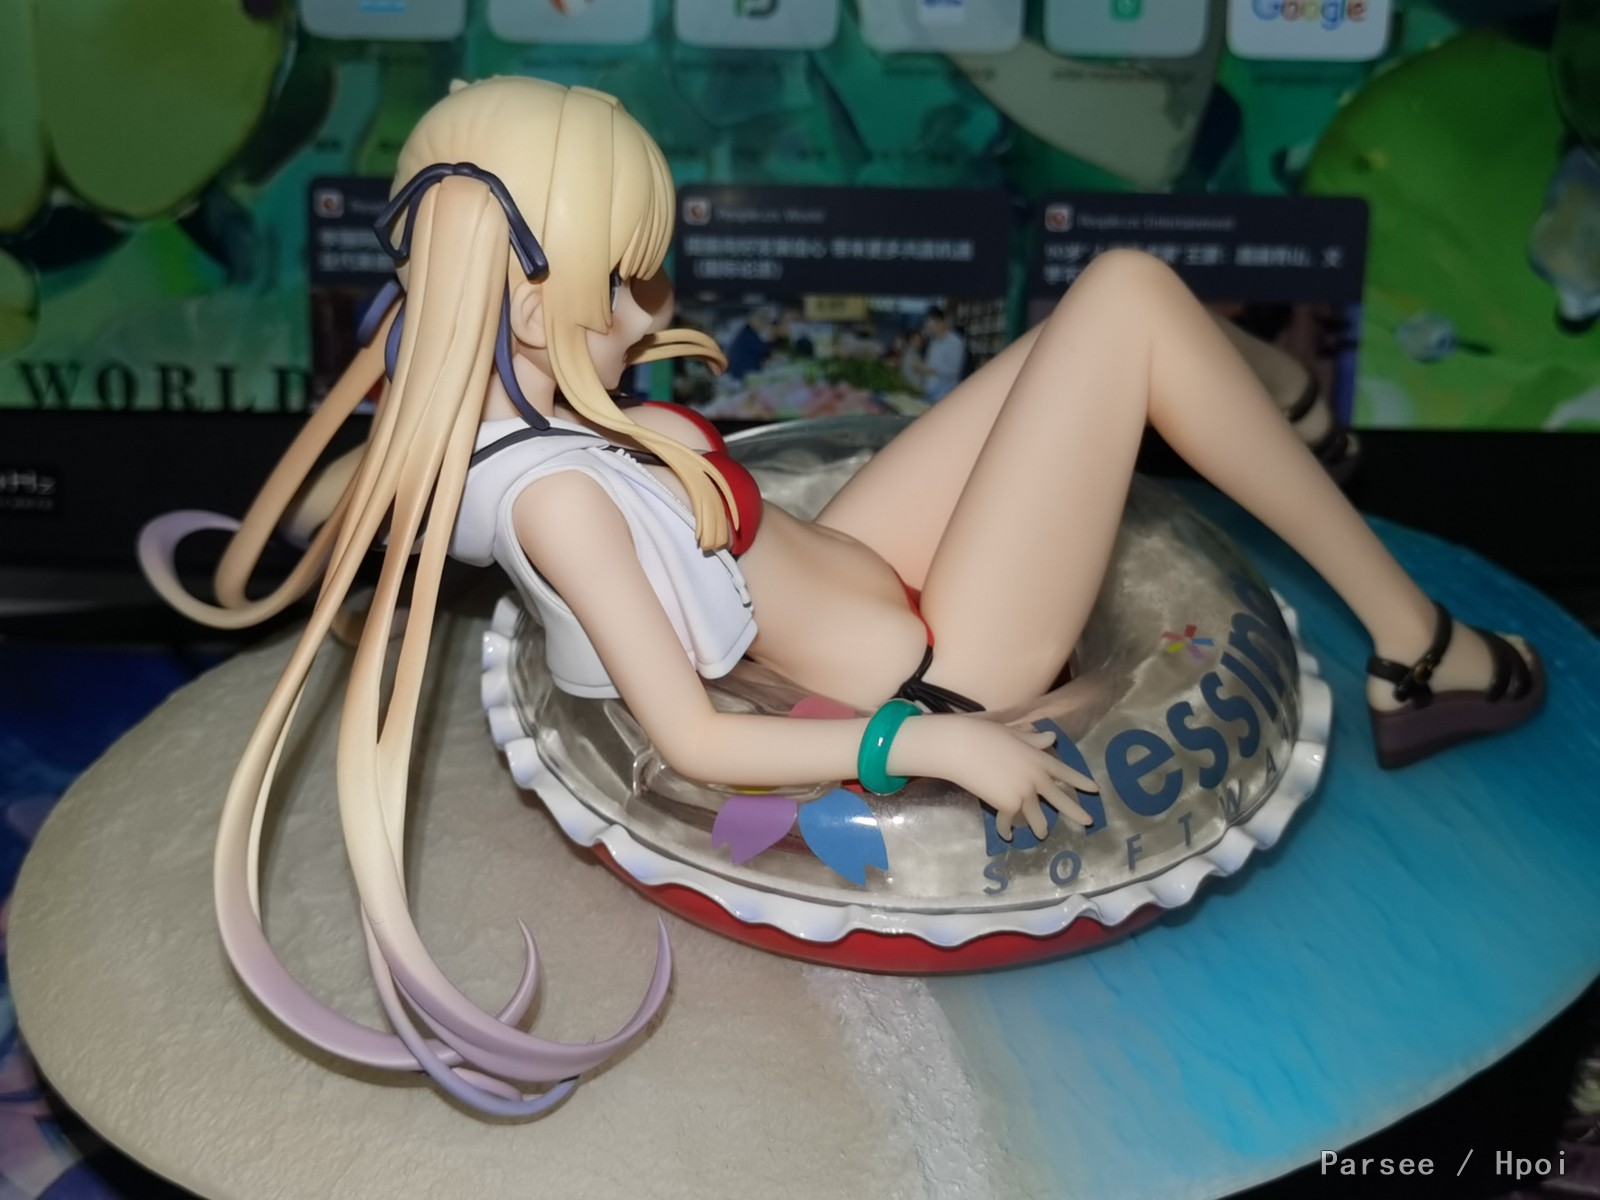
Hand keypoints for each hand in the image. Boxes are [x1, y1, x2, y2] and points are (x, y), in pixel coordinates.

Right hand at [896, 716, 1098, 841]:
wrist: (961, 748)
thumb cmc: (984, 735)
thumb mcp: (1013, 734)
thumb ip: (1033, 740)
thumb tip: (1051, 737)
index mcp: (1039, 759)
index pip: (1065, 772)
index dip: (1081, 782)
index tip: (1095, 790)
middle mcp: (1036, 778)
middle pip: (1061, 800)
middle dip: (1076, 813)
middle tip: (1089, 823)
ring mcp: (1024, 794)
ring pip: (1038, 818)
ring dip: (1040, 827)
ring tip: (1041, 834)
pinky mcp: (1007, 806)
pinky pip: (1009, 823)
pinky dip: (1006, 830)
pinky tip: (1007, 836)